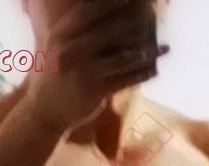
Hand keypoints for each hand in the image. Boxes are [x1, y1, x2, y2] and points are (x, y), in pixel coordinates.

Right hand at [26, 0, 168, 131]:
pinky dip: (142, 74)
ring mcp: (84, 71)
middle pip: (111, 30)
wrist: (43, 112)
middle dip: (137, 23)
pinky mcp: (95, 90)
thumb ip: (75, 32)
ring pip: (124, 57)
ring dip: (148, 52)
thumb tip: (105, 16)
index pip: (90, 11)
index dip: (111, 2)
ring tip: (165, 48)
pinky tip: (155, 70)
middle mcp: (71, 49)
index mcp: (61, 34)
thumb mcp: (56, 48)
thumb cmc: (53, 77)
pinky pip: (125, 80)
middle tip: (155, 18)